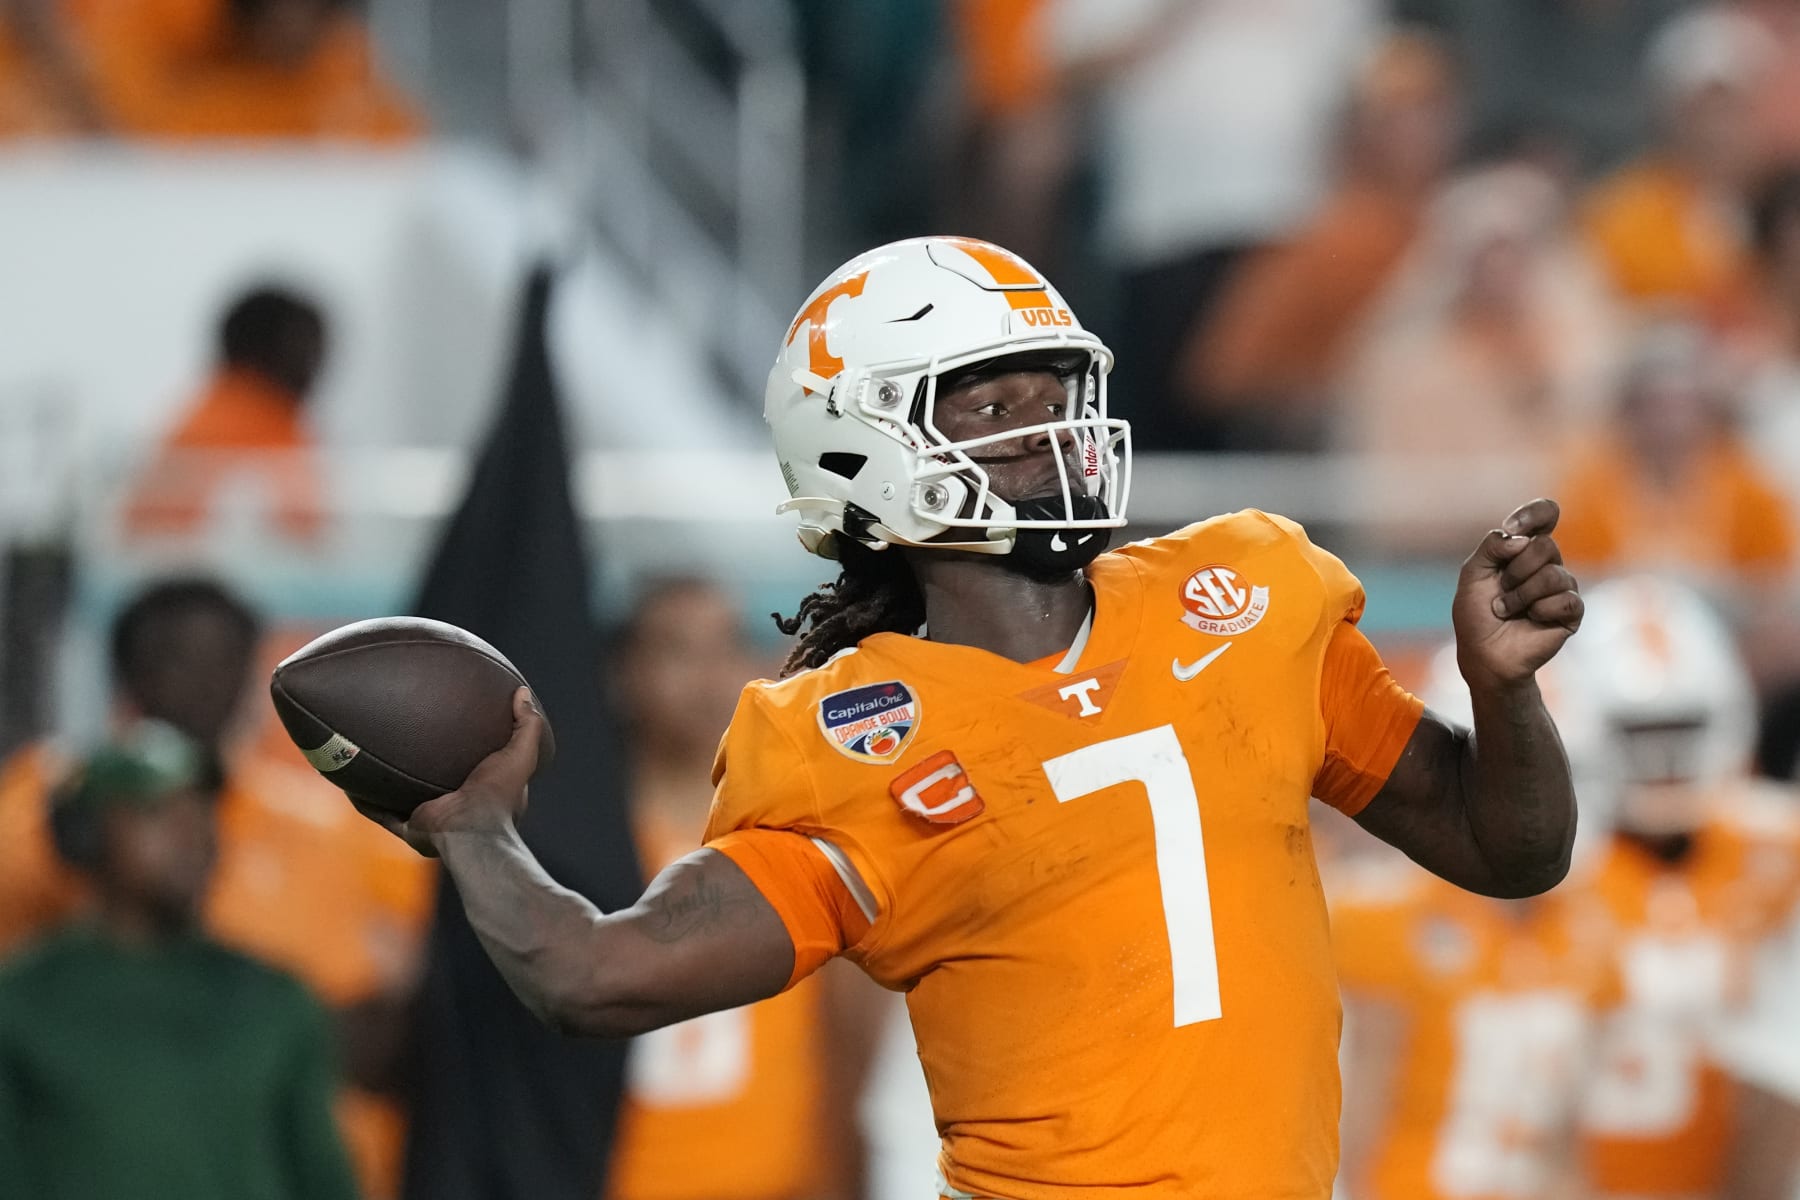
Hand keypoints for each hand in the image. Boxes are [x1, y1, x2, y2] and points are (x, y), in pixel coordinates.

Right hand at [352, 688, 546, 856]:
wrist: (471, 828)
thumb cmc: (498, 793)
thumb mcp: (521, 753)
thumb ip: (526, 724)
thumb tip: (522, 692)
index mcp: (483, 794)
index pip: (475, 770)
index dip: (465, 751)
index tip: (451, 728)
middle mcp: (456, 807)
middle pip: (433, 782)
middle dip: (420, 765)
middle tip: (405, 736)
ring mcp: (431, 818)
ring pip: (403, 798)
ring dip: (389, 782)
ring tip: (372, 754)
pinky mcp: (409, 827)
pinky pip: (379, 812)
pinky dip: (364, 799)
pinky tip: (350, 780)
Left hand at [1452, 499, 1582, 691]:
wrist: (1484, 654)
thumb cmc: (1476, 615)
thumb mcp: (1472, 574)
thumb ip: (1491, 547)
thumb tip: (1520, 538)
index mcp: (1524, 548)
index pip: (1545, 514)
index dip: (1534, 514)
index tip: (1511, 529)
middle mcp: (1547, 563)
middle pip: (1545, 545)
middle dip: (1514, 571)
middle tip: (1501, 590)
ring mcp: (1562, 587)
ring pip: (1553, 574)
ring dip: (1521, 595)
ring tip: (1506, 610)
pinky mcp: (1572, 612)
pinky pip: (1566, 600)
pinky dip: (1539, 610)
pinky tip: (1531, 619)